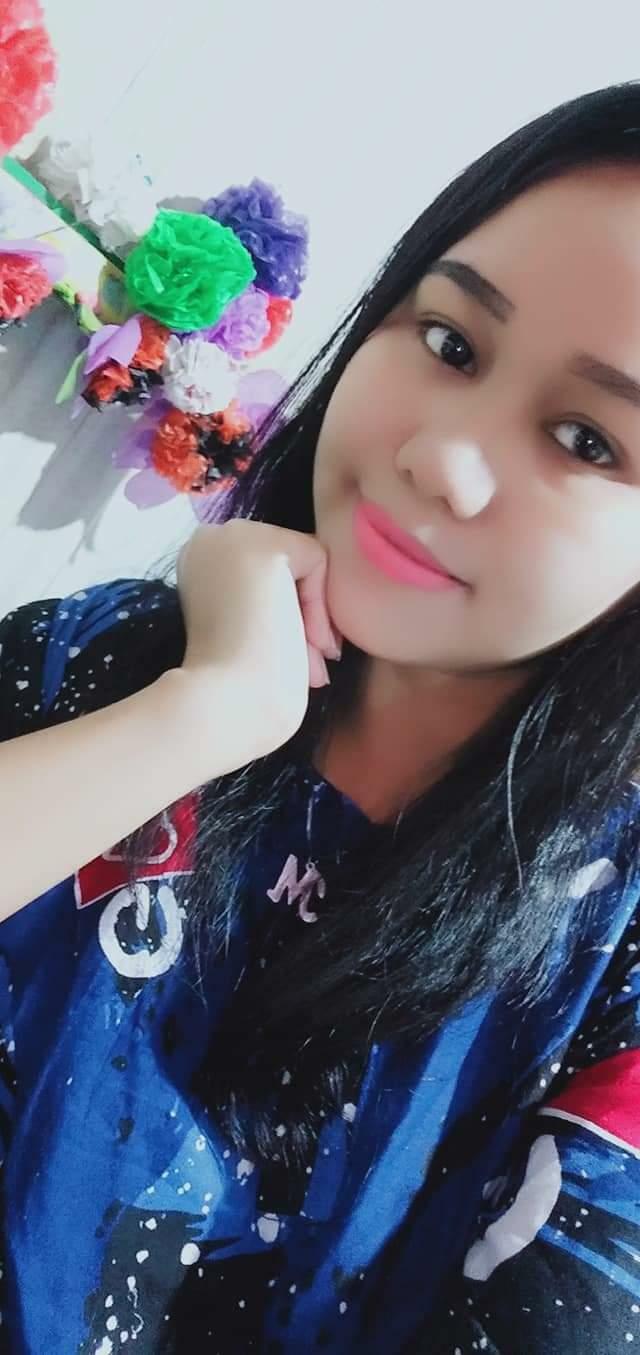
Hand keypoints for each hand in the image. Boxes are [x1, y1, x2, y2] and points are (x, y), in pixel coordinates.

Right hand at [176, 520, 341, 770]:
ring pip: (304, 562)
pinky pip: (318, 560)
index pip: (263, 571)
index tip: (286, 657)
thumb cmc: (235, 684)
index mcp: (198, 564)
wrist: (224, 705)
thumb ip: (262, 604)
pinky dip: (320, 604)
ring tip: (313, 662)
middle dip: (304, 614)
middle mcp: (209, 541)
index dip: (284, 613)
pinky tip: (306, 640)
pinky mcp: (264, 545)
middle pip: (286, 563)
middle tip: (313, 663)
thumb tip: (302, 604)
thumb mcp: (244, 630)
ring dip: (314, 615)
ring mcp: (233, 537)